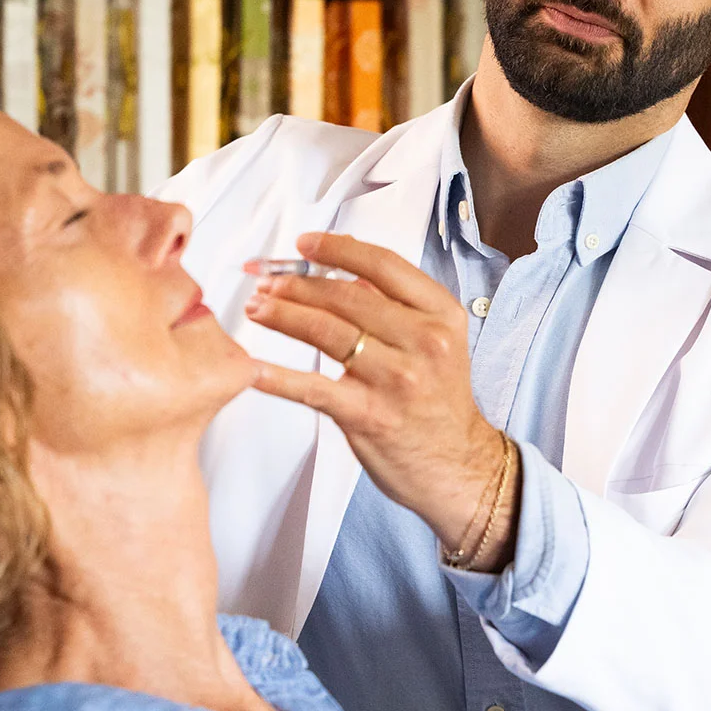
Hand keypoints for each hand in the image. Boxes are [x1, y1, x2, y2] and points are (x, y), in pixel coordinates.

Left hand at [244, 231, 520, 570]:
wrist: (458, 465)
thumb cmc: (439, 399)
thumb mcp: (437, 339)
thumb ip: (396, 303)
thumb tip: (343, 268)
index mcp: (440, 314)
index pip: (383, 264)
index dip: (337, 249)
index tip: (304, 245)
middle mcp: (423, 341)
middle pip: (347, 296)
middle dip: (297, 283)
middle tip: (266, 280)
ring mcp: (397, 378)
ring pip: (326, 332)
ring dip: (282, 315)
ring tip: (257, 307)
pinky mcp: (369, 416)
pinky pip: (313, 388)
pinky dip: (277, 376)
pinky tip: (251, 367)